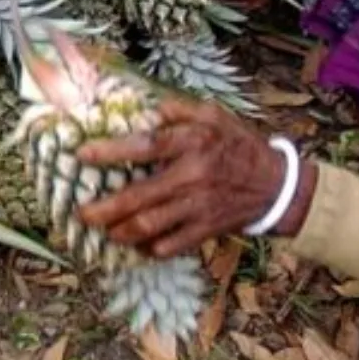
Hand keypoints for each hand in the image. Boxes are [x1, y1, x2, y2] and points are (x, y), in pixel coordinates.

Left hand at [74, 98, 314, 258]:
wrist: (276, 184)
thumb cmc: (238, 144)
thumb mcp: (214, 114)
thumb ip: (178, 109)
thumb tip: (147, 110)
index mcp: (193, 142)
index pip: (145, 145)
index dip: (111, 151)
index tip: (82, 155)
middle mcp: (193, 175)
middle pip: (140, 196)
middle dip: (105, 208)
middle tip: (81, 213)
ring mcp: (200, 206)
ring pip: (152, 226)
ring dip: (122, 232)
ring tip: (105, 231)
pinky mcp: (207, 229)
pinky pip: (172, 246)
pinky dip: (150, 249)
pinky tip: (136, 246)